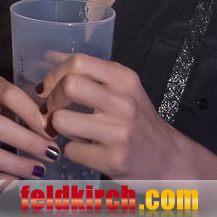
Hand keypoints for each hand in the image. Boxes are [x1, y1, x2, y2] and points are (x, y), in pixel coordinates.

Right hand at [0, 74, 60, 182]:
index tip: (52, 131)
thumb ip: (29, 105)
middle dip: (28, 142)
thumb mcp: (9, 93)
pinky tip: (16, 182)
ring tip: (39, 171)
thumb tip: (55, 127)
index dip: (32, 113)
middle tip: (52, 154)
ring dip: (15, 165)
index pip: (9, 95)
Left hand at [39, 54, 180, 178]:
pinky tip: (85, 148)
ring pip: (62, 120)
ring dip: (58, 126)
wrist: (166, 159)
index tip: (49, 85)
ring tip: (68, 128)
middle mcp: (123, 102)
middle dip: (52, 98)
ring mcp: (118, 133)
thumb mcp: (120, 88)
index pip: (79, 61)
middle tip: (52, 107)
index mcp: (124, 79)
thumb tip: (50, 56)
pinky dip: (72, 150)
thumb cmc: (137, 119)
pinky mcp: (112, 160)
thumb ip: (87, 71)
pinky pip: (71, 150)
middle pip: (70, 86)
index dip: (56, 73)